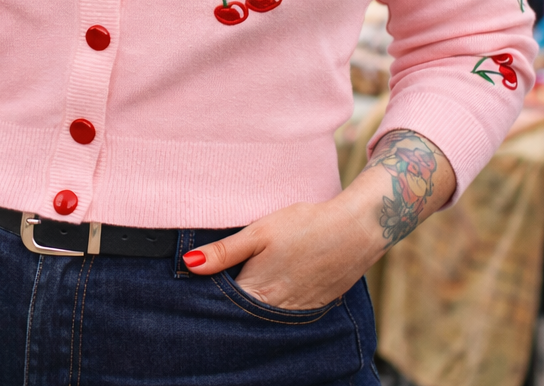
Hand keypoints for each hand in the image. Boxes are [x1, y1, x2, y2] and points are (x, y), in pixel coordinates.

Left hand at [182, 129, 455, 310]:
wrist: (355, 230)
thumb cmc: (304, 225)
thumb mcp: (259, 231)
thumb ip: (224, 251)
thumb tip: (188, 264)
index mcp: (257, 293)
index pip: (221, 308)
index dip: (207, 299)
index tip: (194, 290)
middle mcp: (275, 312)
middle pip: (242, 316)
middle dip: (227, 307)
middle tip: (215, 288)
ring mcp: (296, 314)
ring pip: (263, 319)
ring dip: (251, 308)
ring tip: (245, 286)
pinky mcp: (313, 310)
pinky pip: (285, 317)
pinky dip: (274, 308)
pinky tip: (271, 291)